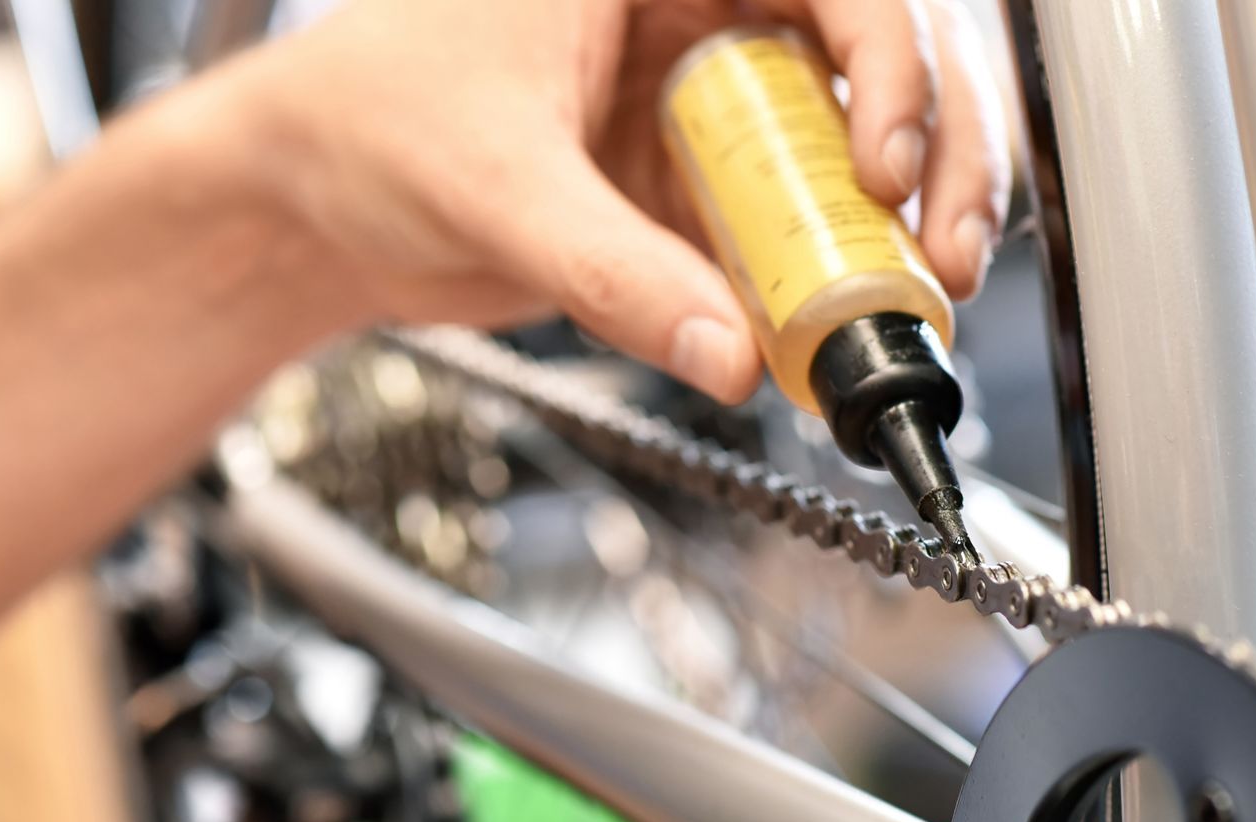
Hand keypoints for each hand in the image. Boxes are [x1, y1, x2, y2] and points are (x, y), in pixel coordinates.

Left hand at [203, 0, 1009, 402]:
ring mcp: (715, 97)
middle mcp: (707, 7)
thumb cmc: (364, 124)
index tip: (882, 161)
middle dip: (945, 142)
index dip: (893, 55)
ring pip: (864, 129)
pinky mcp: (705, 184)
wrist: (310, 204)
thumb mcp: (491, 183)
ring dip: (914, 208)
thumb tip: (727, 352)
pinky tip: (847, 321)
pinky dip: (838, 268)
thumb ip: (612, 271)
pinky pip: (800, 220)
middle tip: (942, 248)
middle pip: (888, 43)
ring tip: (923, 287)